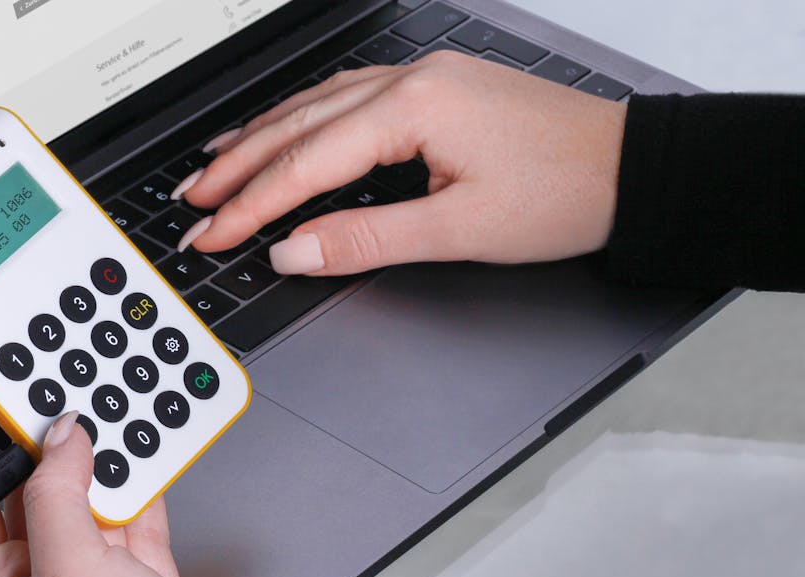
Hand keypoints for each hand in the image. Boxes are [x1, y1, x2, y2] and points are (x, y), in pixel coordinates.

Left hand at [0, 385, 197, 576]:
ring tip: (101, 413)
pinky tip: (145, 450)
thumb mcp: (71, 576)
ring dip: (94, 448)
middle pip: (19, 480)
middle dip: (35, 433)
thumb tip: (61, 438)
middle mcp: (34, 572)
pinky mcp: (132, 570)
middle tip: (47, 388)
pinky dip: (139, 473)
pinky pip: (128, 504)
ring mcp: (85, 569)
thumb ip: (58, 499)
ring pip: (78, 487)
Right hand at [174, 52, 627, 274]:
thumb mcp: (459, 231)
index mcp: (412, 107)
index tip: (211, 233)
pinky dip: (304, 120)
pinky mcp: (434, 87)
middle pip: (298, 125)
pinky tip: (284, 130)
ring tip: (216, 162)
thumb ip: (365, 239)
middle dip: (239, 168)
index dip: (250, 205)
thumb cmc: (563, 192)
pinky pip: (347, 97)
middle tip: (191, 200)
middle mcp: (409, 79)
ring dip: (262, 136)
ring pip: (317, 104)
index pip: (305, 163)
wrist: (631, 168)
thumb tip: (293, 252)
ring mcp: (421, 77)